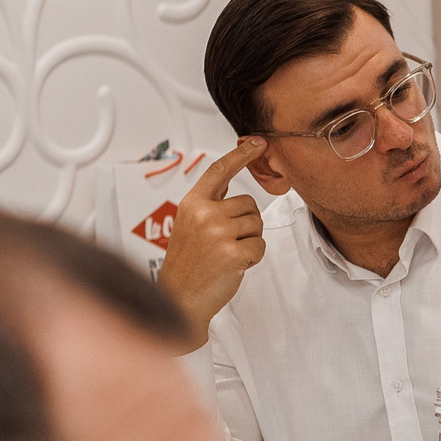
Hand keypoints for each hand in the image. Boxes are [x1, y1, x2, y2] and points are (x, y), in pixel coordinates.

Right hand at [152, 136, 269, 349]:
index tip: (258, 142)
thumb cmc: (188, 264)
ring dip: (249, 241)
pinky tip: (234, 265)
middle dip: (246, 223)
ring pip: (257, 225)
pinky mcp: (232, 252)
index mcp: (192, 204)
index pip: (219, 171)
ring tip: (226, 254)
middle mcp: (204, 214)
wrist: (180, 297)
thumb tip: (228, 184)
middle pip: (249, 204)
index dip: (241, 154)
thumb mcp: (190, 225)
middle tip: (225, 243)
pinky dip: (253, 257)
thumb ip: (209, 204)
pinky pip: (260, 246)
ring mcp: (217, 232)